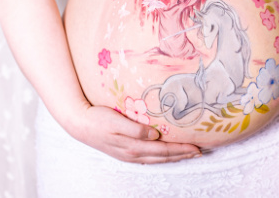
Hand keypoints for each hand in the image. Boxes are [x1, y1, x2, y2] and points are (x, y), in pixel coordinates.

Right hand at [69, 105, 201, 163]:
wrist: (79, 123)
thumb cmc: (98, 119)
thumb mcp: (117, 122)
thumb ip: (136, 129)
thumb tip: (155, 135)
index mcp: (133, 147)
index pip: (164, 150)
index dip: (181, 149)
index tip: (197, 147)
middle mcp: (133, 154)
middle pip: (163, 156)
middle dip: (182, 155)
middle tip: (200, 152)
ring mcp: (128, 155)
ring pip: (157, 159)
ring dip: (174, 156)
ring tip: (187, 154)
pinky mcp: (124, 152)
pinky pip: (149, 158)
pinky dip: (162, 156)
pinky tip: (166, 154)